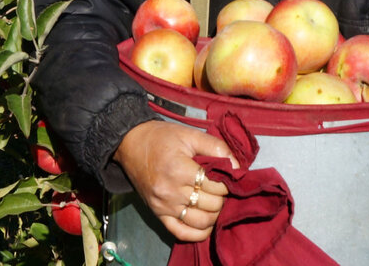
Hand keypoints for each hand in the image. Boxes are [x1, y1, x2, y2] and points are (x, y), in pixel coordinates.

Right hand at [112, 119, 236, 242]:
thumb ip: (216, 147)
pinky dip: (199, 233)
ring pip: (201, 221)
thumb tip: (238, 167)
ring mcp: (163, 206)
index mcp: (179, 169)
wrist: (130, 144)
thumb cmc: (161, 137)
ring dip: (214, 214)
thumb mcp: (189, 134)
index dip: (227, 180)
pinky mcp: (158, 214)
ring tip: (213, 201)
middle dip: (221, 196)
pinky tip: (206, 223)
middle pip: (211, 204)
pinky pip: (182, 233)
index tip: (225, 174)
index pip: (216, 185)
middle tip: (219, 186)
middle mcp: (171, 191)